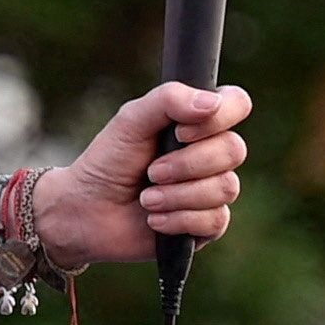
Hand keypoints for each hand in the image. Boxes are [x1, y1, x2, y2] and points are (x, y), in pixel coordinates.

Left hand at [31, 82, 254, 269]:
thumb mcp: (130, 121)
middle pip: (234, 150)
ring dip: (178, 195)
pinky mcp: (207, 224)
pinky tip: (154, 220)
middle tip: (152, 172)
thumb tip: (212, 103)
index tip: (180, 132)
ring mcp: (212, 189)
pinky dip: (178, 219)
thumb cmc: (109, 160)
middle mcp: (211, 153)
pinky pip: (215, 220)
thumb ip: (168, 100)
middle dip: (187, 164)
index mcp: (198, 121)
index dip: (218, 118)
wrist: (87, 211)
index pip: (237, 104)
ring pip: (226, 187)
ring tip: (146, 199)